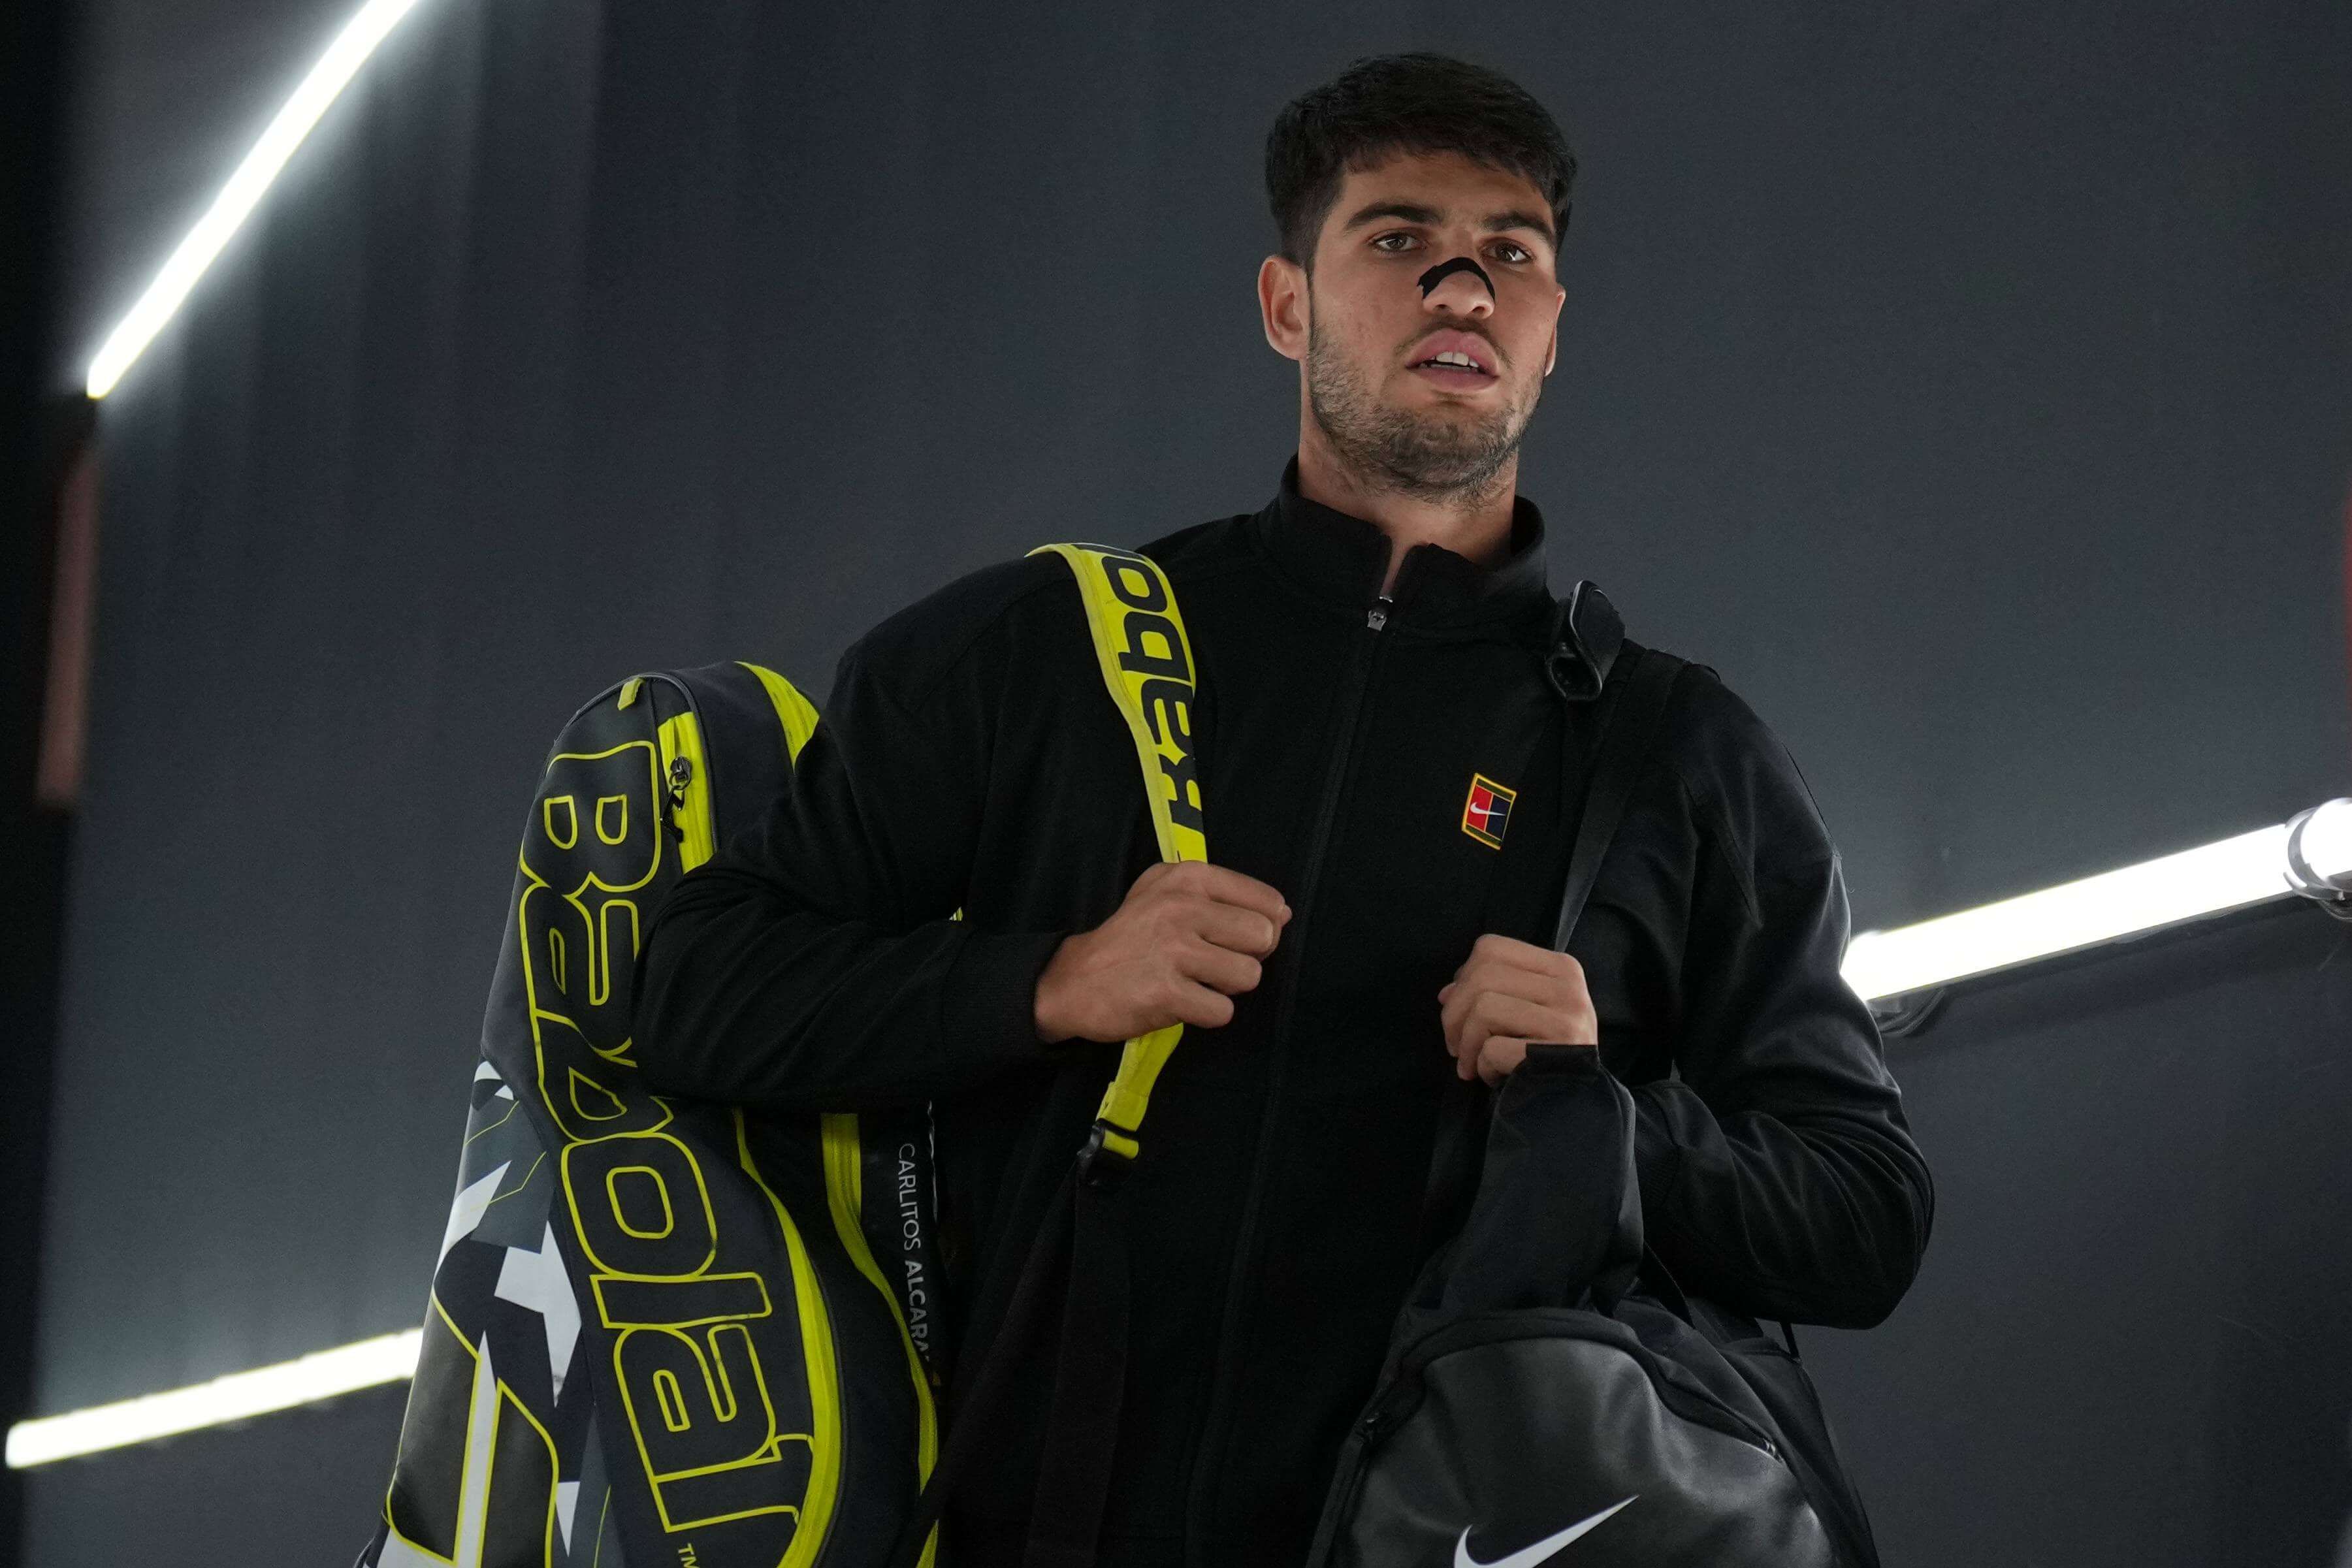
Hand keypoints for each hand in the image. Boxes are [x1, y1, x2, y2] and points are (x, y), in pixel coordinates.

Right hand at [1033, 860, 1289, 1043]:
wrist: (1074, 979)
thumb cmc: (1130, 937)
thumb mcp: (1167, 894)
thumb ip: (1225, 897)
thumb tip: (1283, 915)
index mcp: (1187, 878)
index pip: (1267, 901)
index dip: (1261, 926)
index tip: (1232, 936)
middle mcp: (1181, 907)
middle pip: (1263, 938)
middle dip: (1246, 957)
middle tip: (1213, 963)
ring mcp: (1173, 949)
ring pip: (1248, 976)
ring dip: (1226, 988)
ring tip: (1194, 981)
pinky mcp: (1167, 992)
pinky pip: (1222, 1011)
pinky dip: (1206, 1014)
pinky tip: (1181, 1001)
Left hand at [1436, 933, 1597, 1084]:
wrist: (1575, 1099)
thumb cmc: (1544, 1051)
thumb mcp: (1524, 1010)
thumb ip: (1487, 992)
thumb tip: (1446, 993)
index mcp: (1560, 967)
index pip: (1491, 948)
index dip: (1463, 977)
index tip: (1461, 1009)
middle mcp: (1568, 987)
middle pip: (1482, 976)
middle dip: (1454, 1014)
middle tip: (1454, 1045)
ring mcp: (1566, 1019)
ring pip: (1484, 1008)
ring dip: (1466, 1044)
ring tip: (1471, 1064)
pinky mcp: (1557, 1054)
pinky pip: (1494, 1048)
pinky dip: (1483, 1066)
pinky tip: (1494, 1076)